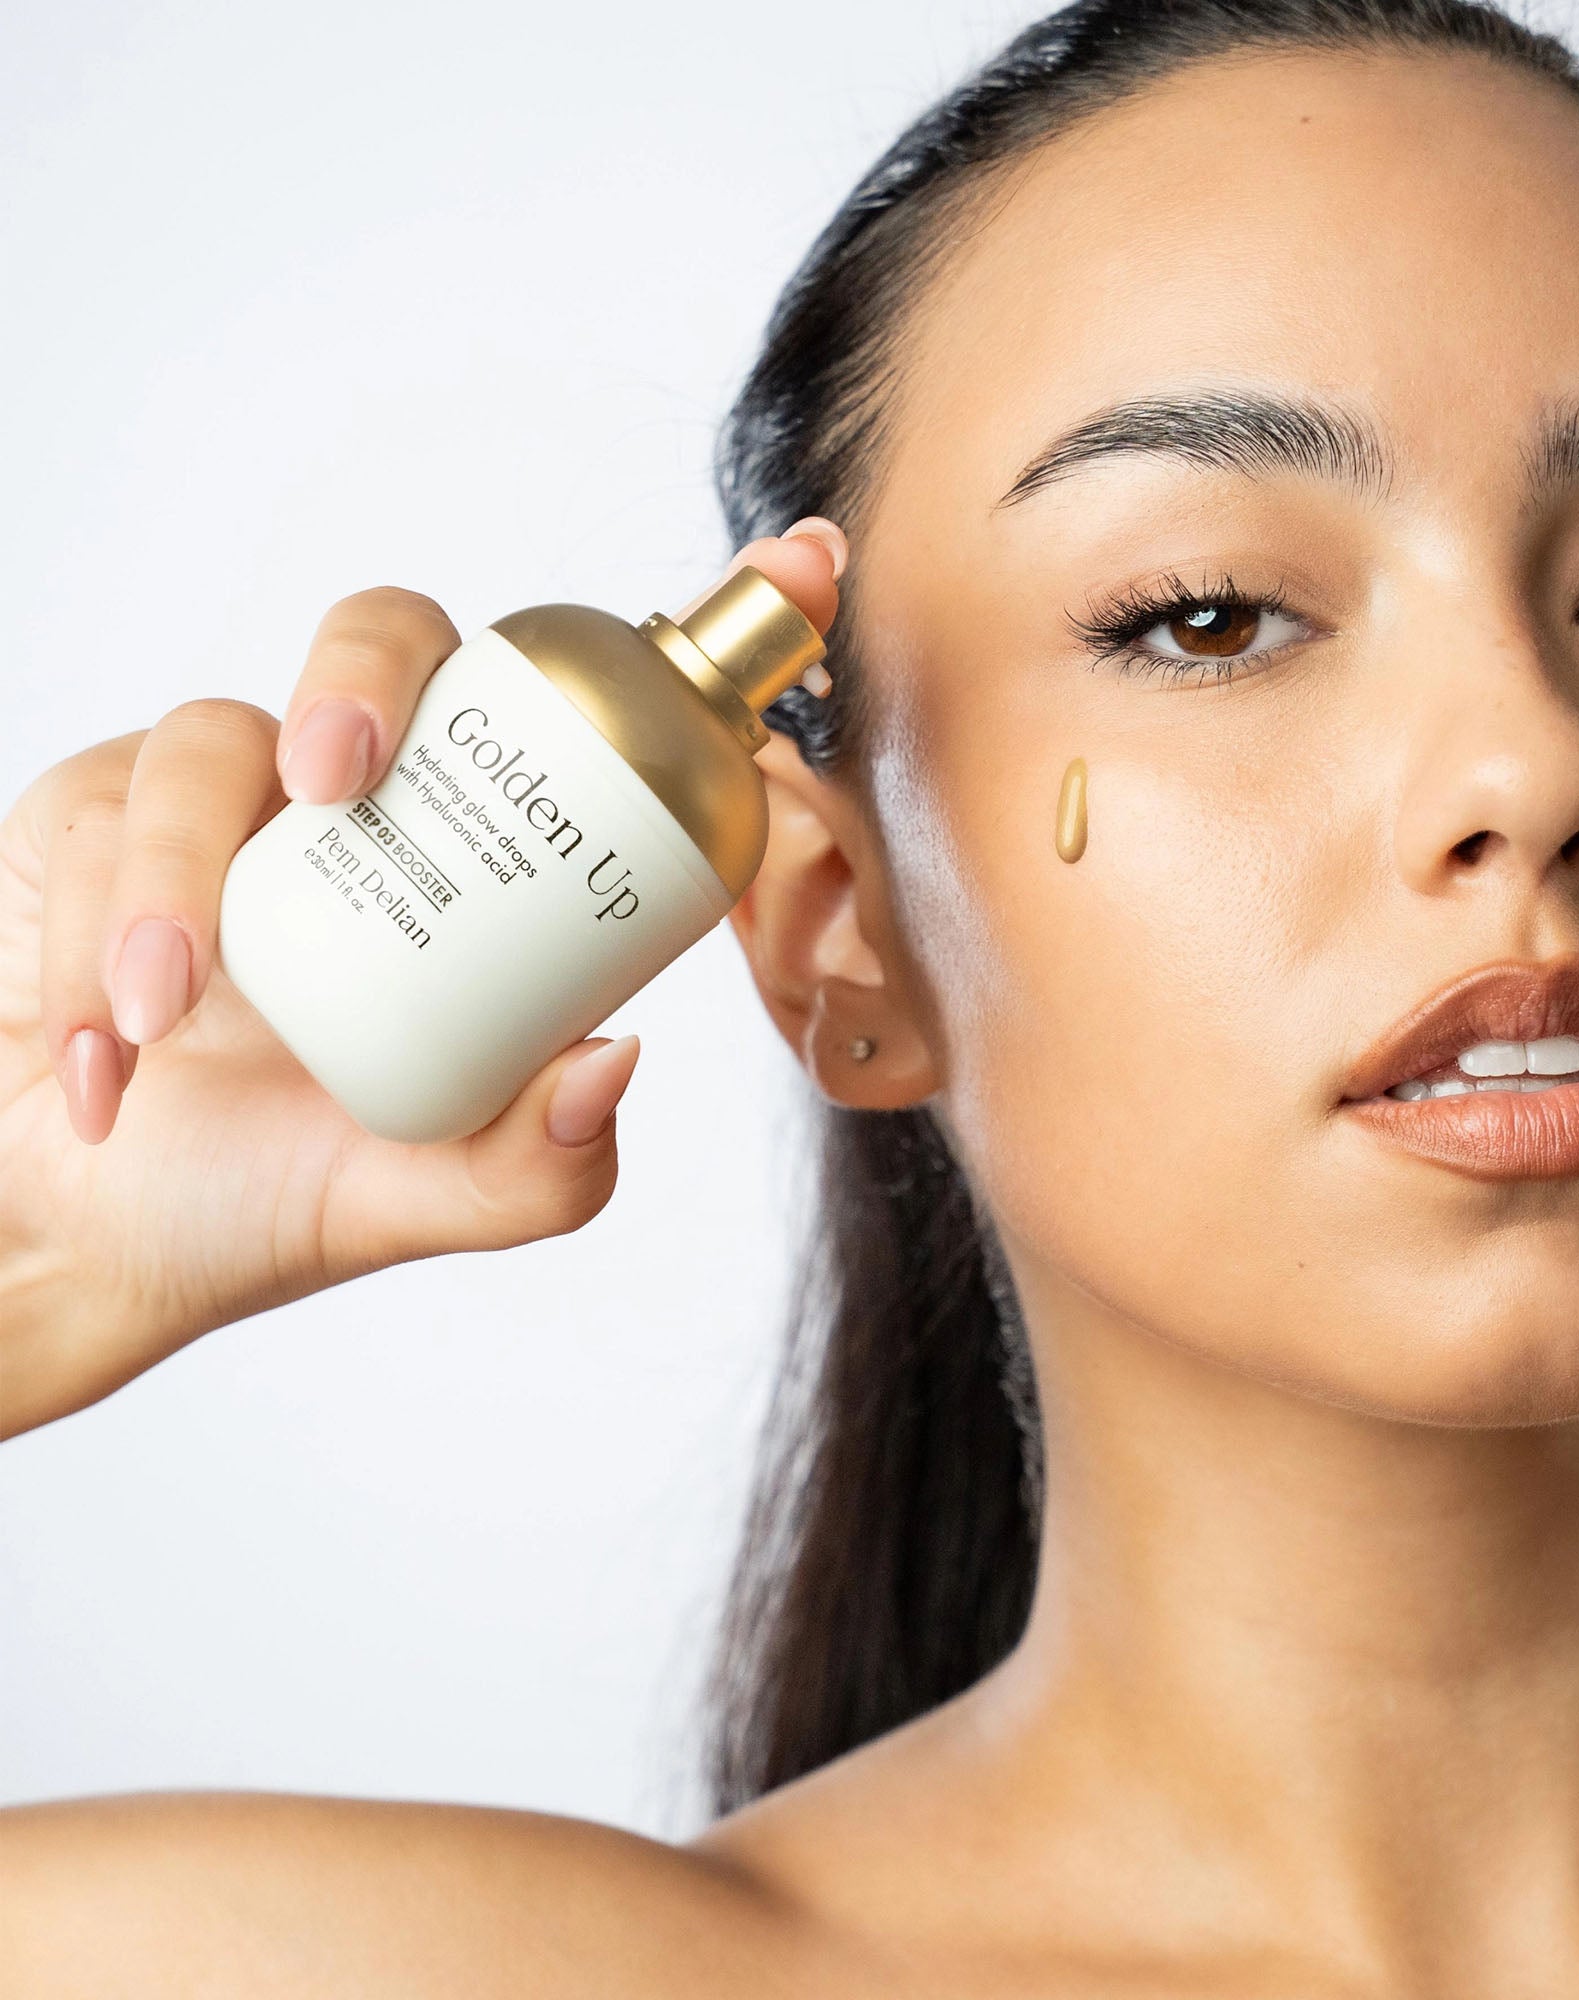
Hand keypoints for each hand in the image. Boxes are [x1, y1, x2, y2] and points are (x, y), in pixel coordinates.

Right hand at [0, 525, 844, 1438]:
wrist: (96, 1238)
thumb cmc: (274, 1193)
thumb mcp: (432, 1195)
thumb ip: (539, 1166)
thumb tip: (620, 1057)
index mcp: (478, 863)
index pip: (577, 720)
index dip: (702, 626)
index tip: (814, 563)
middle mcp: (368, 801)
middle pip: (385, 637)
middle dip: (364, 677)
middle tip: (342, 780)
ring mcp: (231, 799)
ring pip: (210, 738)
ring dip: (171, 871)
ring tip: (165, 1010)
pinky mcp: (90, 815)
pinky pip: (89, 814)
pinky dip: (87, 938)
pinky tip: (99, 1070)